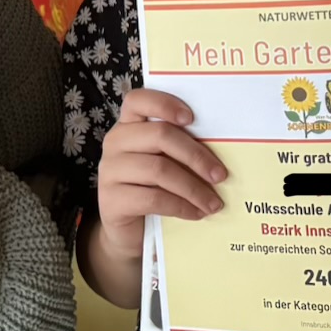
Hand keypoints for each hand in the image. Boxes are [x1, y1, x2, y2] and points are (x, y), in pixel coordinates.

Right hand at [93, 89, 226, 265]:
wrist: (129, 230)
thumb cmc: (152, 188)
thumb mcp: (164, 163)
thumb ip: (178, 149)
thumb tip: (220, 149)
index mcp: (129, 125)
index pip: (138, 100)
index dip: (165, 104)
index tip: (192, 118)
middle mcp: (115, 142)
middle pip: (160, 136)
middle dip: (196, 156)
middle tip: (220, 175)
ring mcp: (110, 171)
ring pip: (159, 170)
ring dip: (193, 188)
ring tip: (213, 203)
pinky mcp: (111, 200)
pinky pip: (153, 198)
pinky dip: (181, 206)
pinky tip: (196, 213)